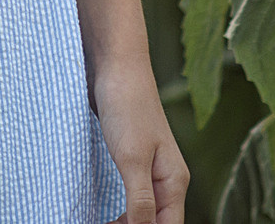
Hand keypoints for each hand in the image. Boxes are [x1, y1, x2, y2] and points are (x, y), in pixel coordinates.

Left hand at [92, 60, 187, 223]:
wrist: (116, 66)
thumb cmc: (126, 106)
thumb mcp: (132, 157)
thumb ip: (141, 199)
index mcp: (174, 181)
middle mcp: (166, 179)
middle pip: (157, 222)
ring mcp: (151, 168)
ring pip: (144, 211)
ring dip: (126, 223)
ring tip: (99, 223)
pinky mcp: (133, 158)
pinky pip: (132, 194)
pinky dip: (121, 208)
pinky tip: (104, 211)